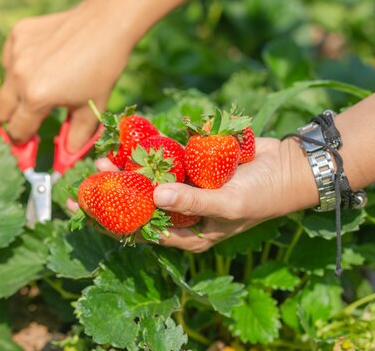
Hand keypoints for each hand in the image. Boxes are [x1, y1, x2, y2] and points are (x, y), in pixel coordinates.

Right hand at [0, 0, 136, 150]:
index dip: (23, 141)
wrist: (106, 24)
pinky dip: (21, 66)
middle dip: (11, 122)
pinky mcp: (17, 33)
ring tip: (48, 83)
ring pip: (5, 84)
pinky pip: (10, 59)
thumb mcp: (92, 107)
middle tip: (28, 121)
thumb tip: (66, 157)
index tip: (28, 144)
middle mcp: (19, 75)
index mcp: (37, 97)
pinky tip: (45, 61)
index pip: (17, 130)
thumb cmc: (103, 69)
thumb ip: (75, 136)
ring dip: (19, 92)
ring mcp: (15, 52)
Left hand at [68, 138, 317, 251]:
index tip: (86, 210)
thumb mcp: (228, 204)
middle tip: (89, 179)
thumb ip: (192, 201)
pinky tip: (130, 143)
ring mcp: (187, 186)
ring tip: (103, 159)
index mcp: (189, 232)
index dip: (113, 222)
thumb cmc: (262, 196)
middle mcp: (183, 211)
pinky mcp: (193, 164)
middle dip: (114, 194)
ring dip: (128, 170)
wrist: (287, 166)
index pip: (144, 230)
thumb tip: (153, 196)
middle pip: (140, 204)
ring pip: (149, 179)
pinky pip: (166, 159)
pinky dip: (150, 152)